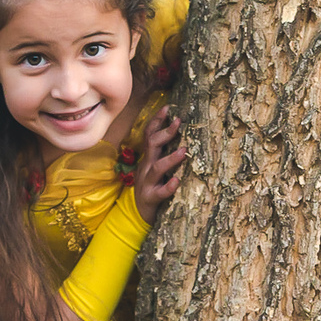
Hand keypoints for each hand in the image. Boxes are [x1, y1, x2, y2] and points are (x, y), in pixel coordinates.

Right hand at [133, 106, 186, 223]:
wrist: (137, 213)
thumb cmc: (152, 186)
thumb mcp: (155, 166)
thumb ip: (163, 152)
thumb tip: (179, 132)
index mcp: (148, 158)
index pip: (150, 135)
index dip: (157, 121)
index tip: (168, 107)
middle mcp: (146, 167)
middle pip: (152, 146)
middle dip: (165, 133)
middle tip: (178, 122)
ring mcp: (147, 182)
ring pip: (157, 168)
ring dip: (170, 158)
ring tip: (183, 151)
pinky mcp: (151, 198)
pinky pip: (160, 192)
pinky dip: (168, 186)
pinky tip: (176, 181)